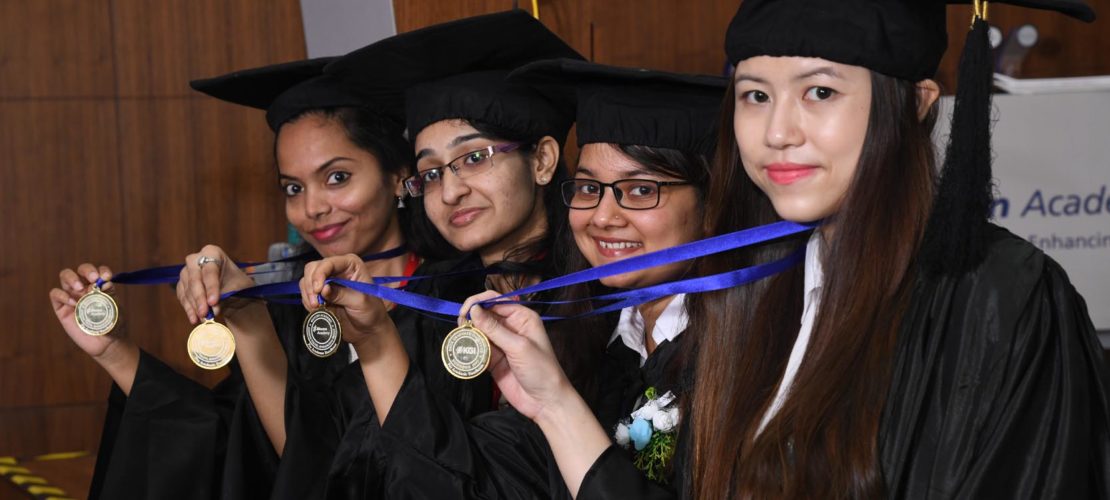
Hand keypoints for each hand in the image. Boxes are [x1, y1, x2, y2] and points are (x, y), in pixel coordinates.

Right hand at [50, 263, 127, 358]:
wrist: (106, 343)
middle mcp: (85, 288)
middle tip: (93, 279)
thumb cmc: (112, 324)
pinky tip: (73, 303)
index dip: (101, 270)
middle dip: (86, 270)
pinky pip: (55, 294)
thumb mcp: (115, 308)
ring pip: (65, 277)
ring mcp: (72, 296)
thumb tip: (105, 282)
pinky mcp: (62, 308)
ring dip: (71, 278)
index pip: (98, 271)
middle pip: (80, 270)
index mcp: (99, 286)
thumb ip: (109, 295)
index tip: (106, 276)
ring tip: (79, 288)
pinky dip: (62, 295)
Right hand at [177, 245, 254, 323]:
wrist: (231, 287)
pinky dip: (189, 308)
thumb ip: (225, 295)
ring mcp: (186, 271)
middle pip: (195, 279)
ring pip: (187, 289)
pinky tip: (194, 319)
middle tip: (205, 313)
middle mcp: (196, 259)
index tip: (213, 302)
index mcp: (212, 252)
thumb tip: (213, 309)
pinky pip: (182, 296)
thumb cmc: (236, 282)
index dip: (211, 287)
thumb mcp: (236, 285)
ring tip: (202, 319)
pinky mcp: (181, 284)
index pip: (209, 270)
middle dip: (200, 298)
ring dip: (194, 306)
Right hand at [300, 254, 390, 347]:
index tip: (318, 290)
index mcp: (351, 265)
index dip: (320, 274)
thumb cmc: (371, 312)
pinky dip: (308, 301)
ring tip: (318, 308)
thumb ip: (341, 294)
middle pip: (313, 268)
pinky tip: (318, 309)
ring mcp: (327, 281)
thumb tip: (323, 289)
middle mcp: (337, 269)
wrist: (368, 329)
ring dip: (308, 295)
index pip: (329, 263)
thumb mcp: (359, 302)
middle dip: (311, 285)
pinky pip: (306, 293)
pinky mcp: (320, 294)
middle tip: (316, 302)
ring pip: (306, 280)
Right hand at [460, 291, 573, 419]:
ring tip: (460, 338)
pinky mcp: (494, 359)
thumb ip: (494, 329)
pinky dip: (470, 349)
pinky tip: (464, 350)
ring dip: (468, 334)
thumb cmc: (541, 370)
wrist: (545, 402)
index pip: (496, 300)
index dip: (478, 303)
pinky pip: (478, 349)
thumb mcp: (518, 347)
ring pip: (479, 332)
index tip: (465, 311)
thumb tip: (474, 311)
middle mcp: (511, 327)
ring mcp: (501, 343)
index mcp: (522, 317)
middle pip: (484, 314)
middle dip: (471, 318)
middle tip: (460, 326)